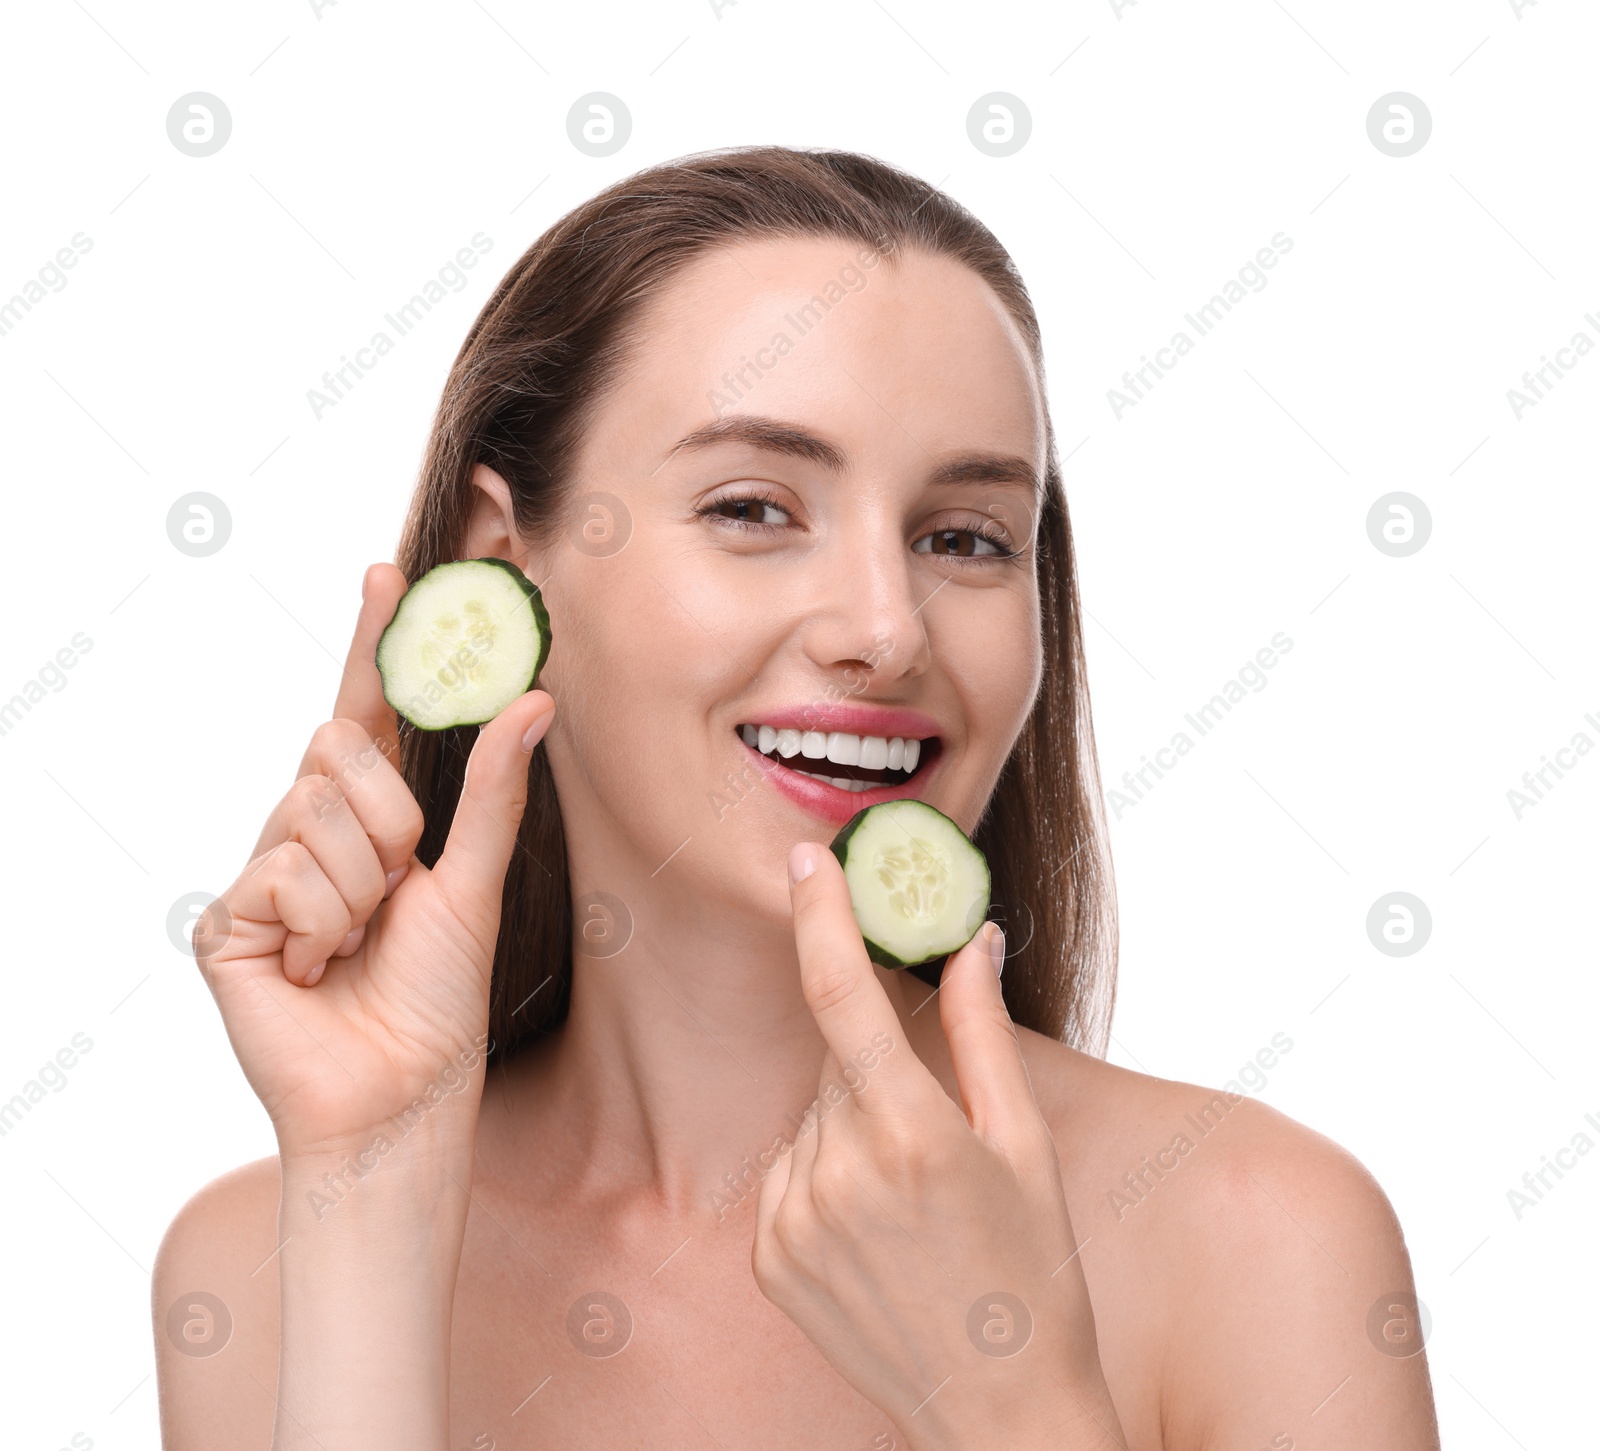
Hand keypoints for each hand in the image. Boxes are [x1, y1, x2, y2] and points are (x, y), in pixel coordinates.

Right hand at [194, 563, 554, 1159]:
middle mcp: (310, 832)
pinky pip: (279, 874)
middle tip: (397, 893)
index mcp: (371, 820)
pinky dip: (318, 924)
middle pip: (338, 753)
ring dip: (359, 886)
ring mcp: (264, 875)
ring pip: (312, 811)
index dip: (372, 645)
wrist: (402, 1091)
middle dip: (390, 823)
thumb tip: (534, 696)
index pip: (365, 714)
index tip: (384, 572)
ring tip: (356, 943)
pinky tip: (315, 970)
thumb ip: (496, 789)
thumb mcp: (475, 880)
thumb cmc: (439, 995)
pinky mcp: (227, 923)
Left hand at [752, 842, 1126, 1450]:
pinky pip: (789, 1174)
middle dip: (880, 1072)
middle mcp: (837, 1171)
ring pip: (813, 1119)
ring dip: (853, 1129)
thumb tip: (971, 938)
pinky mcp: (768, 1257)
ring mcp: (794, 1218)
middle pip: (839, 1064)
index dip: (821, 917)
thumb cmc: (1034, 1274)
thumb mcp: (1025, 1144)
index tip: (808, 863)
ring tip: (913, 1205)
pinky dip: (824, 1179)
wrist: (1000, 1412)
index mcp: (911, 1133)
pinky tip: (877, 1233)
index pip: (844, 995)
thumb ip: (985, 1031)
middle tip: (938, 1140)